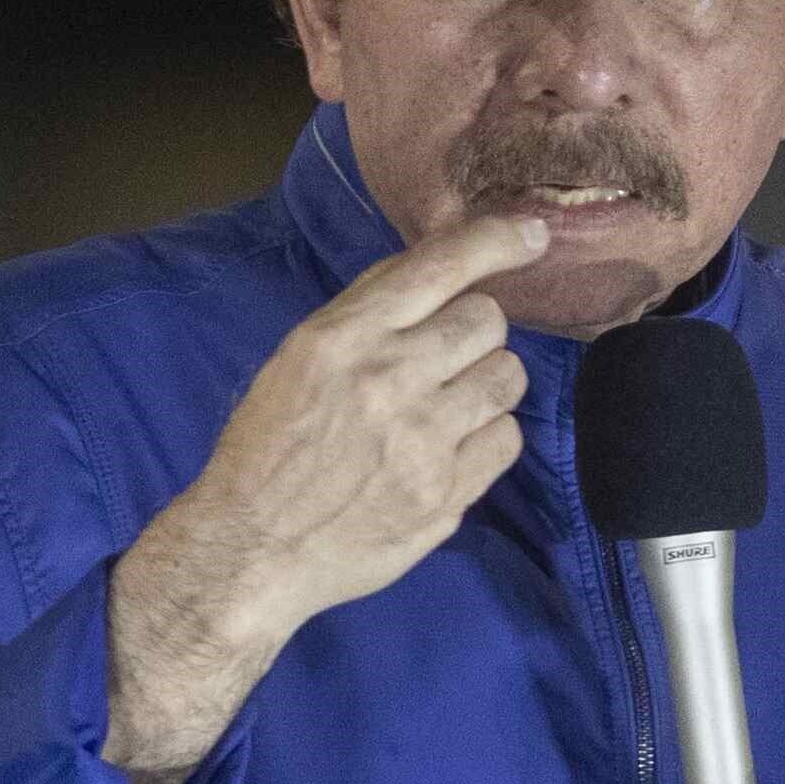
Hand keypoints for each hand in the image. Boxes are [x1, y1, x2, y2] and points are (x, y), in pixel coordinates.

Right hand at [106, 216, 543, 783]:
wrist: (252, 548)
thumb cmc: (270, 447)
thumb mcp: (299, 359)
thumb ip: (368, 313)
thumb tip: (443, 266)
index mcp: (345, 337)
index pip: (440, 267)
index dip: (497, 241)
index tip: (532, 235)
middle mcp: (390, 379)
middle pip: (488, 321)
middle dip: (473, 335)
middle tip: (443, 362)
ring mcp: (424, 441)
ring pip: (508, 378)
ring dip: (486, 386)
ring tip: (447, 408)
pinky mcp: (447, 495)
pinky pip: (506, 440)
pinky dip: (486, 440)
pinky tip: (448, 452)